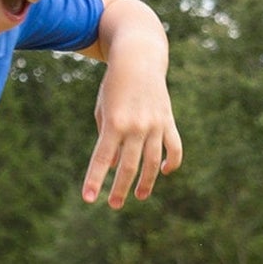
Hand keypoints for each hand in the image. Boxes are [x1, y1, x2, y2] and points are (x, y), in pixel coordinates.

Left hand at [83, 61, 182, 208]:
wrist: (138, 59)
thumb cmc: (114, 87)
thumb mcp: (103, 111)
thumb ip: (107, 140)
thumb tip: (114, 167)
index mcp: (114, 123)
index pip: (100, 159)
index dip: (94, 180)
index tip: (88, 199)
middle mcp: (135, 126)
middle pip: (127, 166)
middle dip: (119, 189)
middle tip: (114, 205)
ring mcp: (154, 124)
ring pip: (152, 162)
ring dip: (145, 183)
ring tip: (138, 196)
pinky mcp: (167, 121)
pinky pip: (174, 147)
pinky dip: (171, 162)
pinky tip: (164, 172)